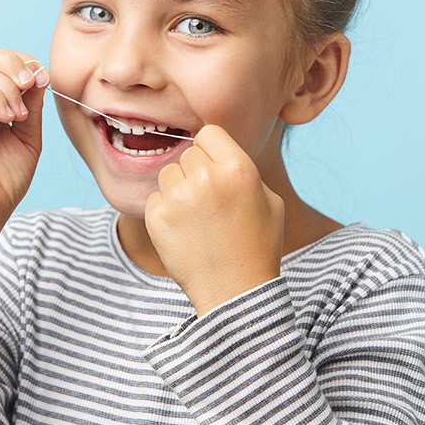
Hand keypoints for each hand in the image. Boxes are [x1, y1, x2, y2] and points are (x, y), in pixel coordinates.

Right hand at [0, 48, 47, 239]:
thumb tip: (39, 75)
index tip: (43, 82)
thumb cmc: (0, 185)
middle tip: (32, 86)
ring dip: (7, 84)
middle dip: (14, 63)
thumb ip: (31, 107)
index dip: (22, 63)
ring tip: (19, 114)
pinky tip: (9, 118)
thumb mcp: (27, 138)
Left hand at [144, 124, 286, 316]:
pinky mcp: (157, 217)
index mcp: (238, 168)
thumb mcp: (270, 201)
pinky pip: (154, 198)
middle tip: (210, 203)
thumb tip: (217, 151)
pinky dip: (165, 211)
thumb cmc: (257, 245)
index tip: (215, 169)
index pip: (209, 133)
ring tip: (197, 218)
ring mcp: (178, 197)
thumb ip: (242, 169)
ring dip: (178, 190)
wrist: (235, 291)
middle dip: (196, 172)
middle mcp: (206, 177)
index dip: (212, 150)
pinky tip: (184, 231)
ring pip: (168, 174)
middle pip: (188, 154)